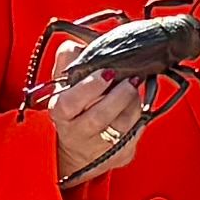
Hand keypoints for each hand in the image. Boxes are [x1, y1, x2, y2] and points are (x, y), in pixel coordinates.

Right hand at [49, 70, 154, 187]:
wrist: (78, 150)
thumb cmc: (73, 109)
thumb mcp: (63, 84)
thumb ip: (69, 59)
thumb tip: (78, 44)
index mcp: (60, 113)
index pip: (70, 102)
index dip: (89, 86)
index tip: (106, 72)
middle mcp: (77, 134)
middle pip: (99, 117)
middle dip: (119, 95)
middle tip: (130, 79)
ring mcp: (100, 149)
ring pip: (122, 125)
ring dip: (133, 103)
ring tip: (133, 88)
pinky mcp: (120, 155)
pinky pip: (136, 133)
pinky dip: (140, 116)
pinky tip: (135, 105)